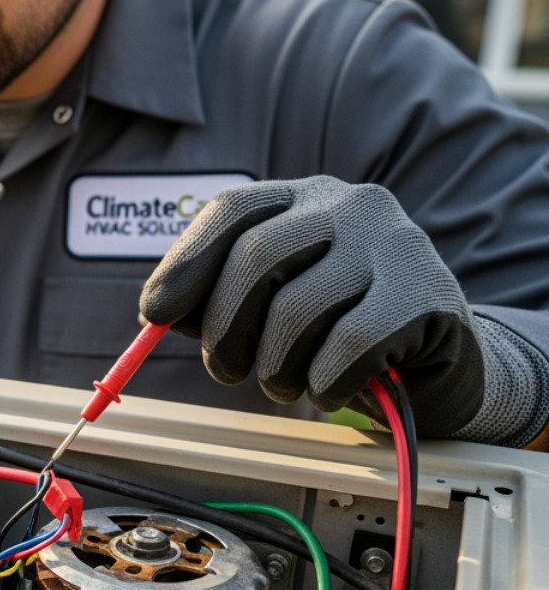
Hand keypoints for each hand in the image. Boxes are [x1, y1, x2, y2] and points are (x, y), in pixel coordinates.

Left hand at [139, 176, 484, 436]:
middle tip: (225, 372)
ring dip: (275, 368)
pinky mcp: (429, 295)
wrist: (436, 368)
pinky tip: (332, 390)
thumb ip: (215, 301)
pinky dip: (324, 384)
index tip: (153, 315)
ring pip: (298, 310)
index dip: (184, 263)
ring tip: (286, 384)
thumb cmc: (335, 335)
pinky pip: (348, 346)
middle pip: (256, 258)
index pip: (232, 210)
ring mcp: (397, 244)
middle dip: (224, 330)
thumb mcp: (268, 309)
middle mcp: (354, 206)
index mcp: (306, 199)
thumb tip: (156, 312)